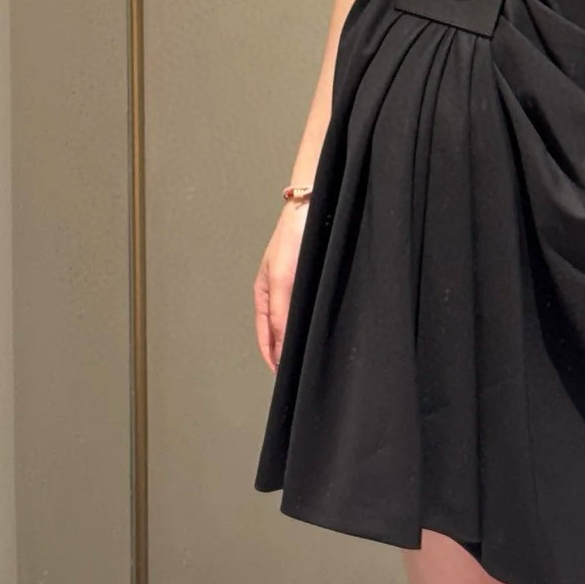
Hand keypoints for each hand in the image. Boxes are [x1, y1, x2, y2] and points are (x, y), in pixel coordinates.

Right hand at [253, 202, 307, 374]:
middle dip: (285, 351)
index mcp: (264, 294)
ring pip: (295, 320)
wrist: (314, 207)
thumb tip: (281, 347)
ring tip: (308, 356)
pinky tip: (320, 328)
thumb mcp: (281, 278)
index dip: (272, 356)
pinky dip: (311, 321)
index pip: (265, 335)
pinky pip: (309, 307)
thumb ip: (280, 313)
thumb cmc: (292, 238)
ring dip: (298, 337)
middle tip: (298, 371)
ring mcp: (295, 286)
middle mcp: (279, 292)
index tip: (282, 375)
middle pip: (279, 330)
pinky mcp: (312, 279)